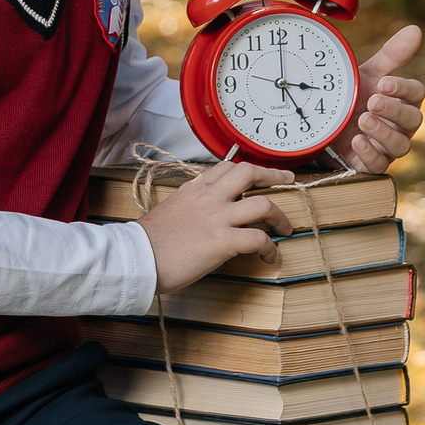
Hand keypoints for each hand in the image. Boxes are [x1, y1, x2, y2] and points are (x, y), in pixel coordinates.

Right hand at [133, 159, 295, 293]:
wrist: (136, 257)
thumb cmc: (147, 241)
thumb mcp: (169, 211)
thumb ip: (191, 207)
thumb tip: (206, 218)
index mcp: (193, 190)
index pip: (226, 168)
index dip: (248, 169)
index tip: (259, 175)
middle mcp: (208, 198)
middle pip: (249, 173)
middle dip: (274, 176)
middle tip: (288, 181)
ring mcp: (218, 218)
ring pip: (263, 204)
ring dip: (280, 217)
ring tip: (284, 228)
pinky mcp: (224, 242)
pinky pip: (259, 239)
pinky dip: (270, 248)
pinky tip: (269, 256)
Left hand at [343, 24, 424, 174]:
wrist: (323, 123)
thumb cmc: (352, 97)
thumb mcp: (367, 75)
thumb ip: (390, 56)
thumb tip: (416, 29)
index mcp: (403, 100)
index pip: (416, 93)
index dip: (403, 88)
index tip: (384, 82)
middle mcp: (401, 125)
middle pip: (413, 119)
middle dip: (393, 110)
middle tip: (372, 102)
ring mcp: (388, 146)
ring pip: (399, 144)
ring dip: (382, 132)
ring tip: (362, 121)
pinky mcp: (372, 164)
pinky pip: (379, 164)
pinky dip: (369, 153)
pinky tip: (357, 141)